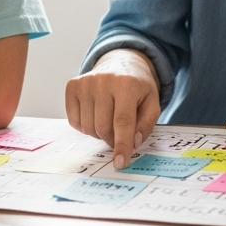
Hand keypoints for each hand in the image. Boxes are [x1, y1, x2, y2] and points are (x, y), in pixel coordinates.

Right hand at [65, 49, 160, 167]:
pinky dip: (86, 126)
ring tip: (109, 119)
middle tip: (119, 135)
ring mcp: (85, 82)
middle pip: (103, 127)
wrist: (122, 62)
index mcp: (127, 84)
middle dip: (112, 139)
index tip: (120, 163)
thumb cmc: (138, 88)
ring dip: (99, 133)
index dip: (122, 145)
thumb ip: (145, 125)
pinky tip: (95, 114)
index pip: (122, 122)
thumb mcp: (152, 104)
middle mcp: (103, 80)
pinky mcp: (73, 86)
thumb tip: (132, 143)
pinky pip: (75, 121)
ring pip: (88, 127)